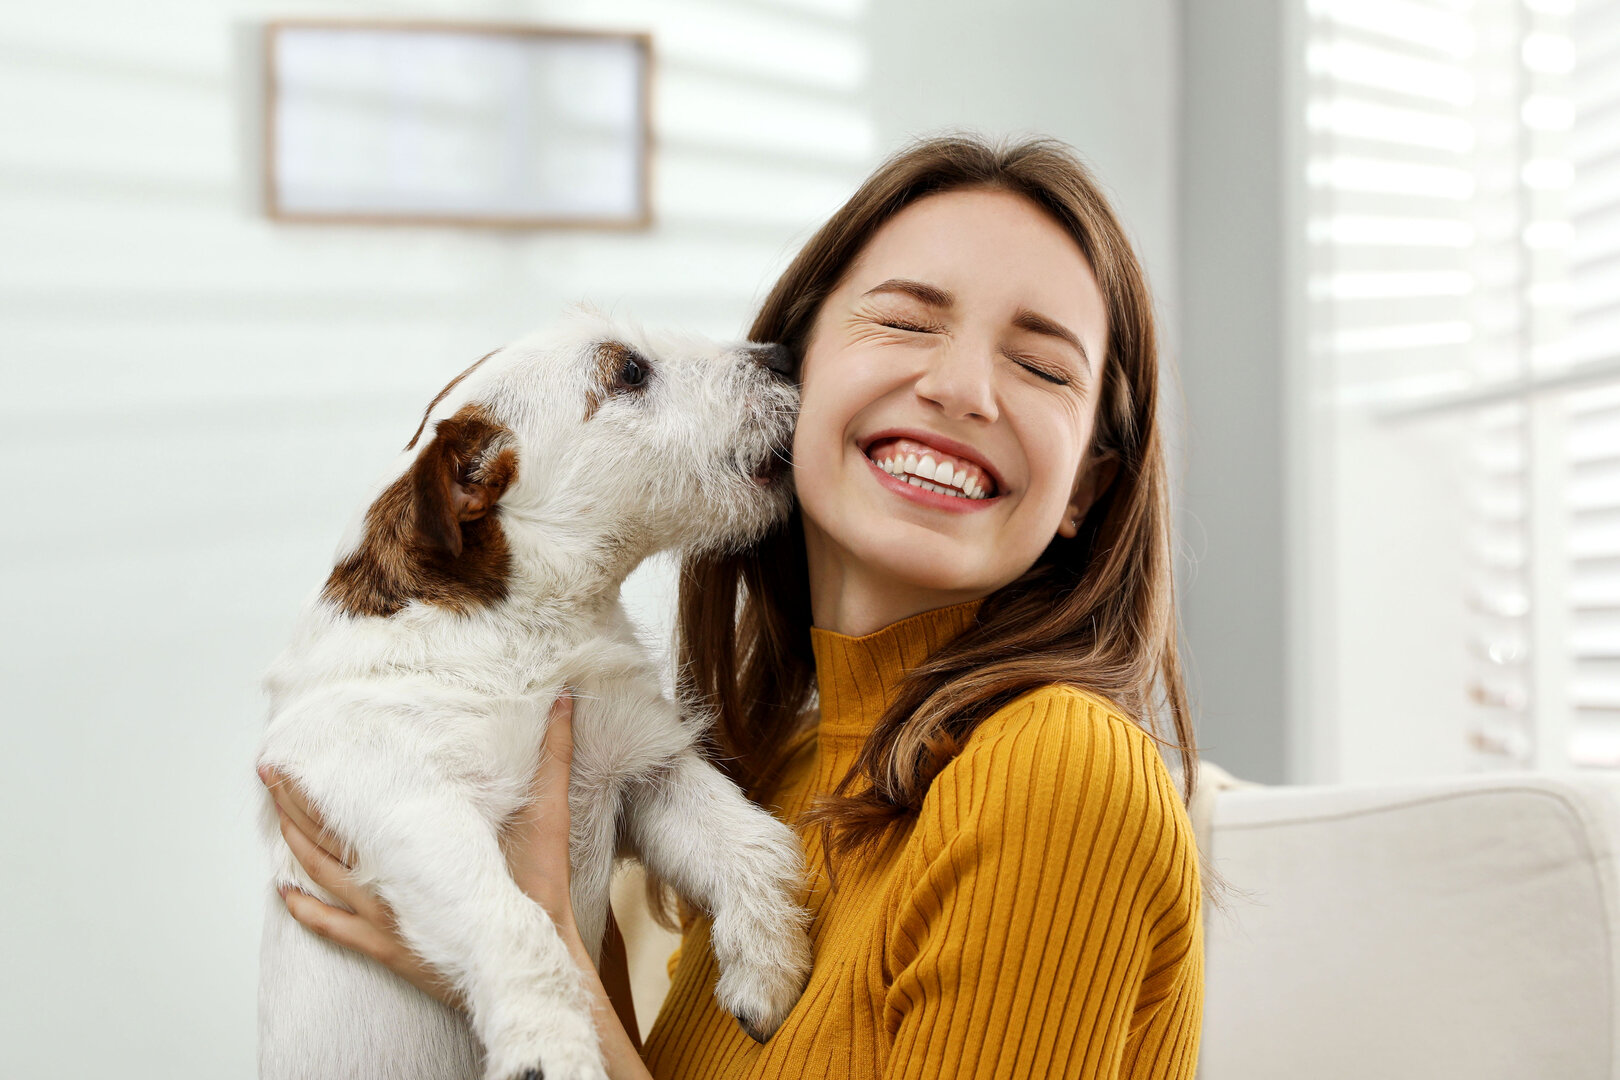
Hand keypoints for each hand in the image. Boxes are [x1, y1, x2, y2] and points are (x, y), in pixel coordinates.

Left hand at [257, 689, 580, 1009]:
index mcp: (417, 842)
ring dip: (294, 844)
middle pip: (327, 833)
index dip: (324, 776)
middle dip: (295, 800)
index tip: (300, 749)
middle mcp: (389, 874)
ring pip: (322, 874)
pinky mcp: (384, 945)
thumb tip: (565, 700)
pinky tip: (284, 894)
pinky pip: (333, 926)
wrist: (530, 955)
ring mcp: (381, 913)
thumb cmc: (536, 886)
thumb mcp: (549, 811)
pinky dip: (305, 909)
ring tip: (276, 815)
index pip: (357, 802)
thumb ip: (555, 755)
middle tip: (269, 772)